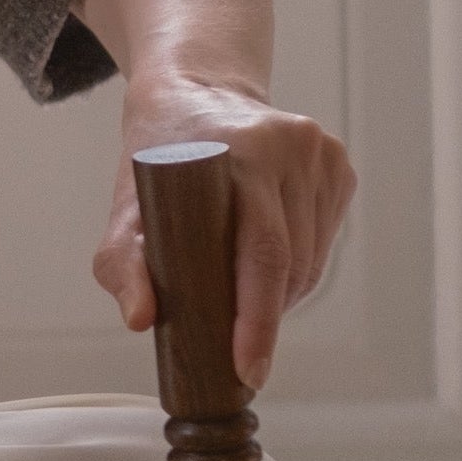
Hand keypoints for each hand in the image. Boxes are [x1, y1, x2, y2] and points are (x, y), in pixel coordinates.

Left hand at [91, 86, 354, 392]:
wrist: (196, 93)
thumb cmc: (161, 153)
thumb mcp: (127, 204)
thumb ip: (123, 262)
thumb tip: (140, 317)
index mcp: (240, 151)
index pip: (262, 251)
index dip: (258, 318)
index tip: (249, 367)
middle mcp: (290, 147)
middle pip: (291, 262)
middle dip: (265, 319)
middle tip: (240, 354)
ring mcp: (321, 154)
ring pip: (312, 258)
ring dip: (282, 296)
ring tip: (245, 303)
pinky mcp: (338, 165)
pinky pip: (324, 241)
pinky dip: (298, 268)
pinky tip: (266, 265)